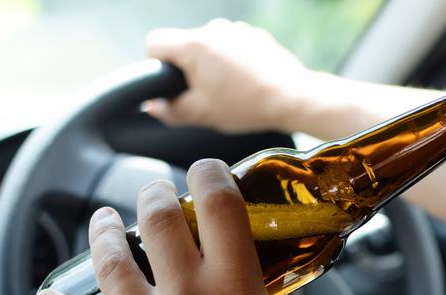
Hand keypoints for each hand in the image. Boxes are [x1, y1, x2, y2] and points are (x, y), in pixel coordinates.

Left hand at [34, 159, 308, 294]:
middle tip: (155, 192)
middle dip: (153, 194)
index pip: (219, 205)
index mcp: (237, 291)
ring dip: (101, 232)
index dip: (211, 174)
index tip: (207, 170)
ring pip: (110, 261)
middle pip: (156, 220)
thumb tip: (272, 282)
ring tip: (100, 221)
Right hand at [144, 19, 310, 133]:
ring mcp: (236, 30)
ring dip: (212, 66)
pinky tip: (247, 83)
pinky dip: (233, 62)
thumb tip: (153, 106)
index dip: (155, 65)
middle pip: (184, 46)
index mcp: (194, 45)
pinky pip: (232, 47)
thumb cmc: (246, 106)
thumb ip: (170, 111)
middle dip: (189, 70)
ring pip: (210, 47)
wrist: (292, 98)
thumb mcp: (202, 114)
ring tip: (231, 92)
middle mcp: (213, 29)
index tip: (171, 84)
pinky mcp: (255, 35)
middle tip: (206, 96)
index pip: (154, 43)